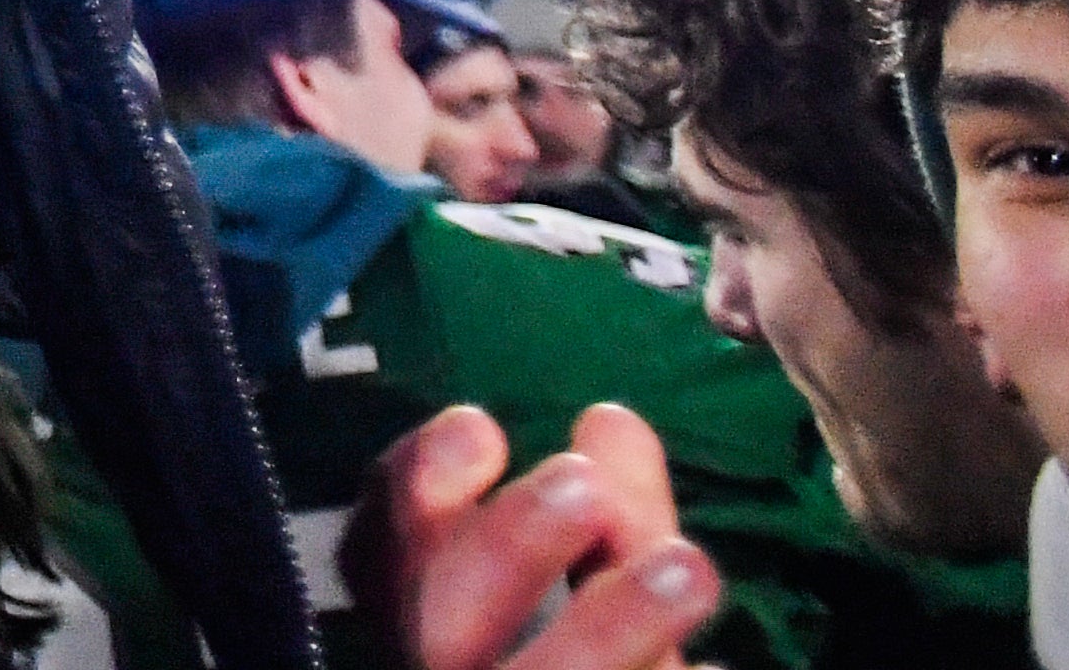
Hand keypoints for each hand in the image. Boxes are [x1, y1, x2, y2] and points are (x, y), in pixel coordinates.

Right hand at [357, 405, 721, 669]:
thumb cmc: (597, 656)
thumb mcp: (607, 586)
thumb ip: (611, 511)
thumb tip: (612, 421)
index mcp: (429, 625)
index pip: (379, 554)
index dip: (416, 490)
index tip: (481, 427)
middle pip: (438, 624)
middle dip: (508, 546)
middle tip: (582, 484)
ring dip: (607, 626)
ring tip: (689, 567)